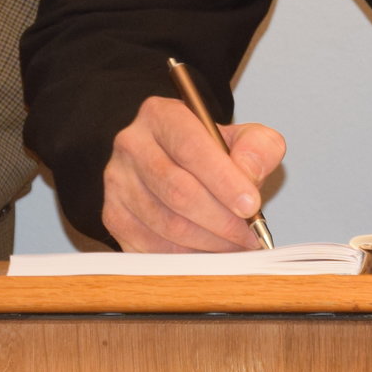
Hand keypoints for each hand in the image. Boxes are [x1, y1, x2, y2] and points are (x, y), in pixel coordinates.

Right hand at [102, 93, 285, 251]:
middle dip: (221, 219)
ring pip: (166, 224)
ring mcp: (118, 182)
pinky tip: (210, 251)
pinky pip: (153, 246)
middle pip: (177, 190)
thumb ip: (257, 147)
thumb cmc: (211, 152)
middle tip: (249, 233)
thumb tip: (248, 174)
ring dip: (209, 241)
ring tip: (235, 244)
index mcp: (161, 115)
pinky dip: (188, 256)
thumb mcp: (243, 137)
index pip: (190, 146)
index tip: (251, 205)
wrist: (177, 164)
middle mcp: (132, 144)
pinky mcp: (114, 215)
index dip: (223, 179)